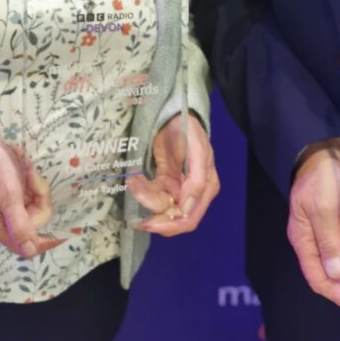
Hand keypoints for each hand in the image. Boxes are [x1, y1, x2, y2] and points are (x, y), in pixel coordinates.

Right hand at [0, 131, 61, 257]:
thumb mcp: (8, 198)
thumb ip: (20, 226)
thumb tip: (31, 252)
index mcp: (1, 229)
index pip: (29, 245)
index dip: (48, 241)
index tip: (66, 234)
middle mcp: (7, 222)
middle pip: (38, 220)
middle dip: (40, 198)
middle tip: (31, 179)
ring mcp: (13, 207)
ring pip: (39, 205)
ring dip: (37, 187)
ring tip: (26, 172)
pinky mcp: (17, 195)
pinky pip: (35, 194)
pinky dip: (34, 183)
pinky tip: (26, 171)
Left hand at [128, 112, 219, 235]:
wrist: (173, 115)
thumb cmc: (189, 130)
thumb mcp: (197, 151)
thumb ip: (196, 180)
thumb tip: (185, 208)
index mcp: (206, 188)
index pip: (189, 218)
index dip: (170, 226)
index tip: (151, 223)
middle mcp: (192, 192)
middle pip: (172, 217)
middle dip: (154, 215)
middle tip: (137, 217)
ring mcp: (177, 187)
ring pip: (158, 205)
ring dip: (144, 197)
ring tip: (133, 182)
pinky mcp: (164, 181)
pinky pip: (151, 193)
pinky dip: (141, 189)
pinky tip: (134, 179)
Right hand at [287, 138, 339, 307]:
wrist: (327, 149)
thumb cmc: (318, 177)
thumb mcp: (322, 208)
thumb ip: (329, 241)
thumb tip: (335, 274)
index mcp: (305, 241)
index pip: (318, 277)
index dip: (337, 291)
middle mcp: (320, 242)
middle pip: (339, 271)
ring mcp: (336, 232)